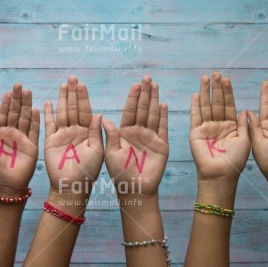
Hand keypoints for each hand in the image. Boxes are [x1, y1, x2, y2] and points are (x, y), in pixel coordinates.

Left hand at [0, 84, 39, 194]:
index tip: (9, 91)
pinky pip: (34, 131)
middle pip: (16, 113)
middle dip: (18, 99)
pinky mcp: (32, 146)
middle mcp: (11, 134)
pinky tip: (36, 109)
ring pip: (25, 118)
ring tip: (28, 91)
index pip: (3, 114)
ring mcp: (22, 139)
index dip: (6, 103)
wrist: (4, 186)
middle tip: (19, 85)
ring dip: (27, 105)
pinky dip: (35, 121)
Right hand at [44, 76, 103, 198]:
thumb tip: (99, 113)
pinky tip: (47, 102)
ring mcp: (62, 135)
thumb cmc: (88, 172)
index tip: (82, 84)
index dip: (83, 97)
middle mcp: (75, 130)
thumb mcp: (97, 151)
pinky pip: (48, 124)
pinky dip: (47, 114)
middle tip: (72, 77)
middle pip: (73, 107)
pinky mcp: (50, 141)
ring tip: (63, 85)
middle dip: (72, 93)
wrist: (71, 187)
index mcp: (88, 132)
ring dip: (61, 99)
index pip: (85, 110)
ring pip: (61, 112)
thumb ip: (97, 132)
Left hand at [102, 76, 168, 196]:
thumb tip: (103, 117)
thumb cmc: (119, 173)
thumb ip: (109, 135)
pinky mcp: (161, 145)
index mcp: (124, 132)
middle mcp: (138, 132)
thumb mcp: (110, 153)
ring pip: (152, 114)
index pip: (129, 110)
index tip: (135, 84)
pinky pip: (162, 128)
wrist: (134, 190)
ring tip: (155, 86)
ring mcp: (150, 137)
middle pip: (142, 108)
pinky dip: (163, 117)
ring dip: (154, 100)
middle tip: (147, 78)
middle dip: (145, 93)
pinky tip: (164, 105)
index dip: (133, 97)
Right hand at [189, 72, 249, 182]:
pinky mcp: (195, 132)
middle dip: (217, 88)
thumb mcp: (245, 141)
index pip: (228, 104)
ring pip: (206, 106)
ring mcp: (206, 127)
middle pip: (216, 102)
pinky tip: (197, 94)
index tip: (228, 79)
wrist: (221, 174)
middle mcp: (218, 124)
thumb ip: (244, 125)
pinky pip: (195, 116)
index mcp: (231, 125)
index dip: (228, 92)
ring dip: (206, 92)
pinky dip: (196, 105)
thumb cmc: (235, 160)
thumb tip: (246, 110)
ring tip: (206, 78)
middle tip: (216, 73)